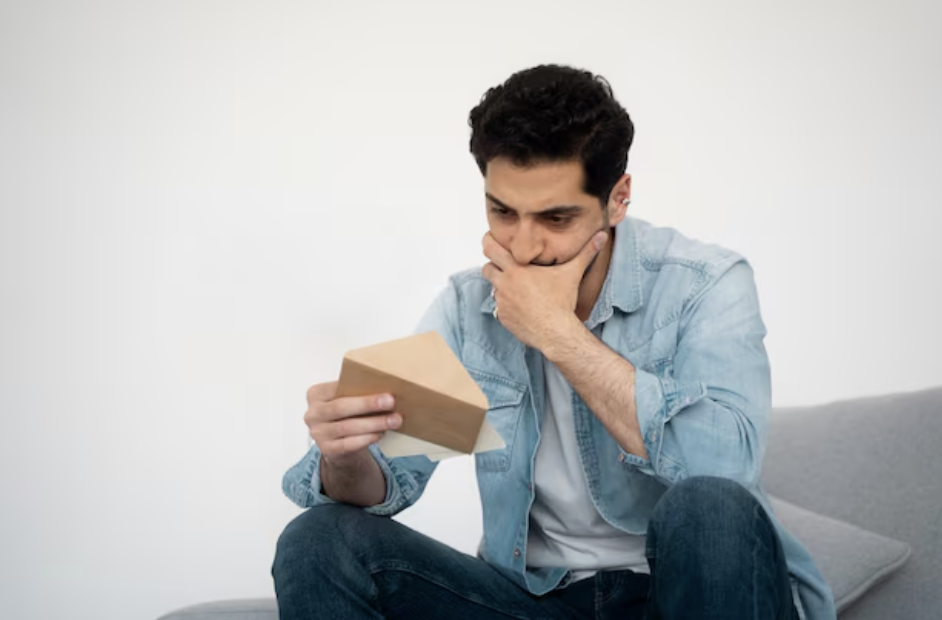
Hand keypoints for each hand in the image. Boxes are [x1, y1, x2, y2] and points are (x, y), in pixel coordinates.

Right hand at [304, 381, 401, 466]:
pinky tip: (380, 434)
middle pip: (341, 407)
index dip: (360, 389)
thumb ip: (357, 392)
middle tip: (391, 402)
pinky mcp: (326, 449)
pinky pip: (348, 444)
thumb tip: (385, 389)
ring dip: (373, 423)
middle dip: (368, 404)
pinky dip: (366, 439)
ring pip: (347, 427)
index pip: (337, 388)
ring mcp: (318, 433)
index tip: (384, 390)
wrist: (338, 442)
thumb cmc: (346, 414)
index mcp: (316, 394)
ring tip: (393, 420)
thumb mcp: (347, 399)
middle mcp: (313, 413)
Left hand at [481, 229, 607, 348]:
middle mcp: (504, 284)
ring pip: (493, 288)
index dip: (490, 243)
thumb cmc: (562, 301)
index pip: (490, 248)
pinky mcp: (502, 317)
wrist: (556, 332)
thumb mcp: (573, 272)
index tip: (494, 242)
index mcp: (517, 269)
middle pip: (486, 268)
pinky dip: (507, 305)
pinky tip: (522, 306)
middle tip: (505, 266)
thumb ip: (587, 252)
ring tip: (519, 288)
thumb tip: (602, 235)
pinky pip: (499, 307)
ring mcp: (502, 302)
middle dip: (493, 265)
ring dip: (501, 286)